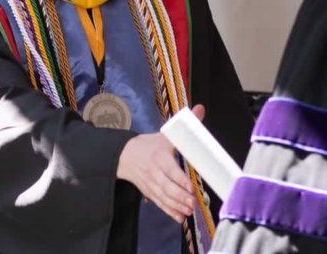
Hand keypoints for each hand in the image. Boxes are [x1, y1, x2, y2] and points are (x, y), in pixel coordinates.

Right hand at [116, 105, 205, 222]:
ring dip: (177, 206)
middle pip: (167, 187)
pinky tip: (180, 218)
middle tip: (193, 203)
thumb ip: (186, 125)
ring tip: (189, 211)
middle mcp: (155, 172)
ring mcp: (151, 184)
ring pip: (164, 198)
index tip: (192, 188)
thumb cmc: (150, 144)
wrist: (125, 155)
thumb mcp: (166, 134)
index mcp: (160, 157)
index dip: (181, 181)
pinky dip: (169, 211)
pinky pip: (160, 204)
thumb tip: (201, 108)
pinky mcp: (149, 192)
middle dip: (180, 197)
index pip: (171, 171)